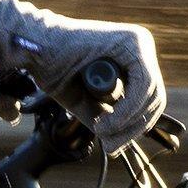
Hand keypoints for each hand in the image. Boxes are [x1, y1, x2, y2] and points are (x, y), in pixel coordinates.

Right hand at [0, 0, 167, 152]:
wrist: (32, 47)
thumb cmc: (52, 68)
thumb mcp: (83, 101)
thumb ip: (102, 118)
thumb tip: (116, 146)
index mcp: (133, 57)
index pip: (149, 99)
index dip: (134, 128)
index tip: (113, 145)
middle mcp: (140, 46)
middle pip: (155, 98)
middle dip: (134, 128)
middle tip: (111, 145)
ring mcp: (138, 42)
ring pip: (151, 94)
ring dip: (127, 121)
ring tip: (101, 130)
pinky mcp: (131, 42)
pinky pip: (143, 84)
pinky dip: (127, 109)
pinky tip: (105, 122)